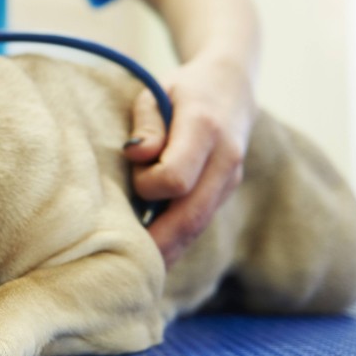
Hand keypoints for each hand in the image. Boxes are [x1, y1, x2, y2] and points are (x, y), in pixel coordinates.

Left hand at [123, 58, 256, 265]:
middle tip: (123, 263)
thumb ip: (147, 123)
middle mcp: (226, 158)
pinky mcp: (226, 191)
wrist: (231, 87)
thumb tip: (136, 154)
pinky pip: (200, 222)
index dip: (149, 186)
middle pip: (191, 214)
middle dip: (158, 241)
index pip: (177, 177)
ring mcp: (230, 179)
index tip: (134, 178)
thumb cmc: (181, 90)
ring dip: (168, 248)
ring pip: (198, 225)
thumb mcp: (158, 92)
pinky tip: (154, 252)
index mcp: (205, 127)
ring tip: (135, 267)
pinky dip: (177, 240)